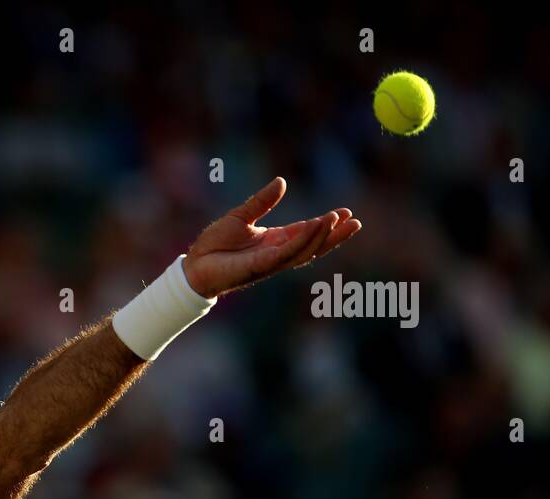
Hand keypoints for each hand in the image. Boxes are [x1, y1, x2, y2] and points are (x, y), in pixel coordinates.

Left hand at [182, 177, 360, 298]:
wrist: (194, 266)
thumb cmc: (214, 245)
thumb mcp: (241, 216)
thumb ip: (262, 202)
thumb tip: (282, 181)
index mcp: (273, 241)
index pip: (305, 233)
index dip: (325, 225)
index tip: (343, 213)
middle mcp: (276, 253)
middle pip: (313, 245)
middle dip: (334, 235)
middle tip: (355, 221)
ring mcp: (271, 262)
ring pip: (305, 250)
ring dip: (324, 236)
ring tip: (342, 221)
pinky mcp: (262, 266)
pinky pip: (288, 252)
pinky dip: (304, 240)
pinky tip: (317, 227)